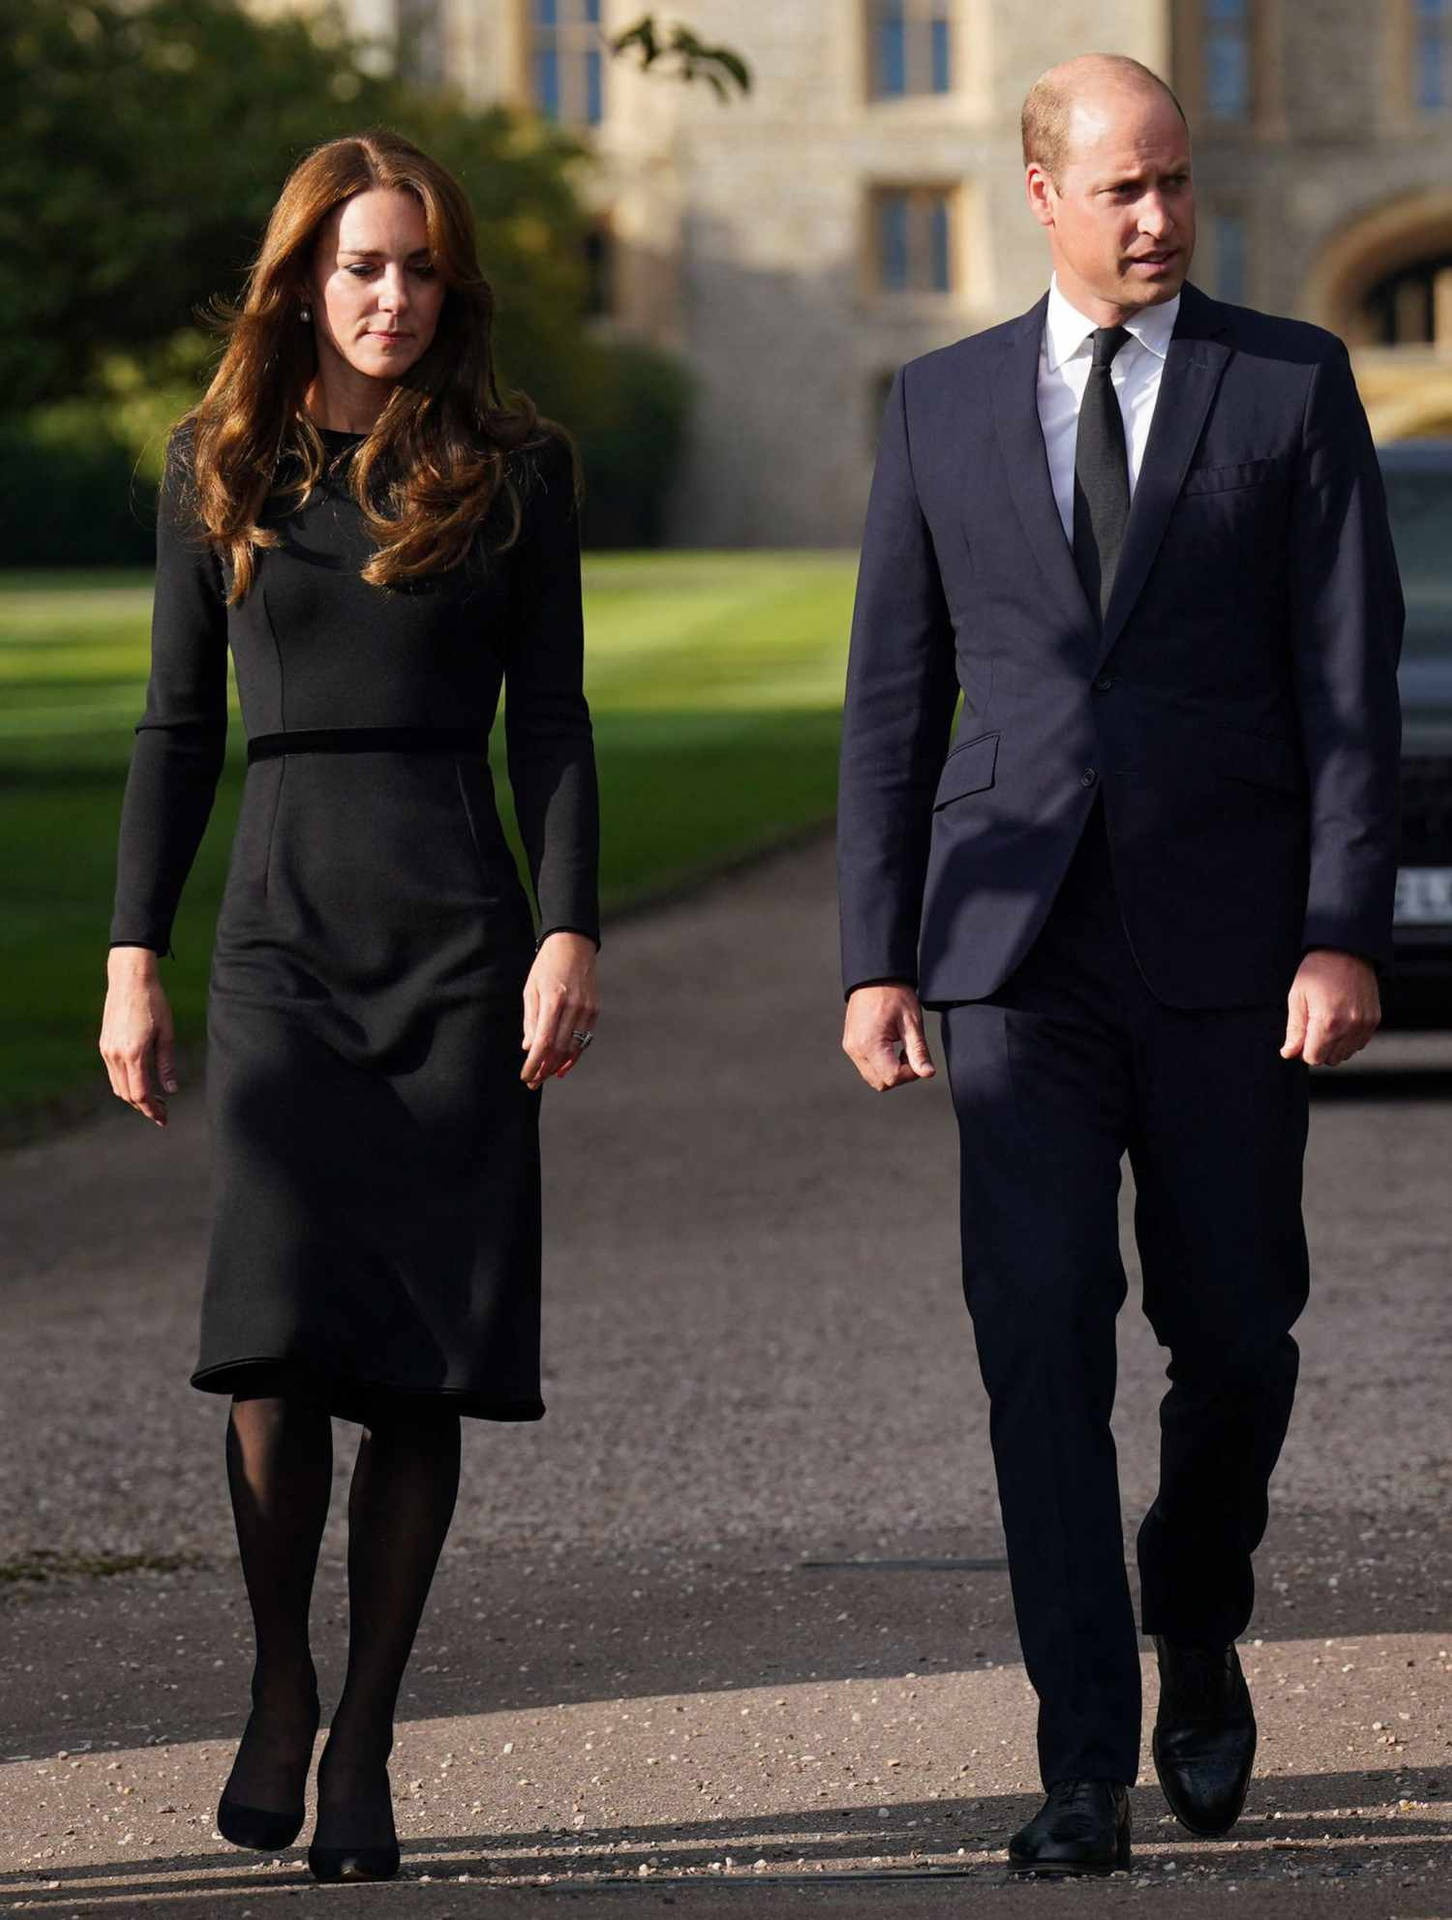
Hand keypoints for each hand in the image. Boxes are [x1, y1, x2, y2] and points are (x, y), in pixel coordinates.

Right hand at [100, 947, 177, 1126]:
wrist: (129, 980)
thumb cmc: (154, 1004)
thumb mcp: (167, 1034)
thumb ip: (167, 1064)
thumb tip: (172, 1090)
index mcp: (134, 1054)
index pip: (141, 1094)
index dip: (153, 1110)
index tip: (164, 1119)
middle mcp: (116, 1055)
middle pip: (127, 1094)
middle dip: (144, 1107)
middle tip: (162, 1113)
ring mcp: (107, 1050)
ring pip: (118, 1086)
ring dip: (134, 1097)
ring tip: (154, 1100)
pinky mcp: (105, 1045)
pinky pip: (113, 1073)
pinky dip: (126, 1083)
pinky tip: (140, 1081)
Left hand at [521, 931, 598, 1089]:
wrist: (574, 945)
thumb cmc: (546, 966)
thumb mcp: (531, 989)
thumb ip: (530, 1020)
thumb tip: (529, 1048)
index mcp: (553, 1001)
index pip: (543, 1042)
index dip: (533, 1064)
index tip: (525, 1076)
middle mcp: (572, 1007)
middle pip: (558, 1049)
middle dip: (543, 1070)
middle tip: (532, 1082)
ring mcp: (586, 1009)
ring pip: (572, 1048)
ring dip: (557, 1066)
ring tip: (545, 1076)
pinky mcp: (595, 1010)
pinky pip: (584, 1039)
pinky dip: (573, 1056)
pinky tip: (562, 1066)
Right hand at [843, 983, 935, 1090]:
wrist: (874, 976)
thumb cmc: (893, 993)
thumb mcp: (911, 1023)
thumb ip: (919, 1051)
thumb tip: (927, 1073)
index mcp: (870, 1044)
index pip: (892, 1078)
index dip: (910, 1074)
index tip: (918, 1060)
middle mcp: (856, 1049)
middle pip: (881, 1083)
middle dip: (900, 1075)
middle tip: (911, 1055)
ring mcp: (851, 1048)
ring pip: (873, 1077)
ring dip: (890, 1071)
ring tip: (900, 1050)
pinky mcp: (851, 1045)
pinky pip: (866, 1066)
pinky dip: (881, 1065)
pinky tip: (890, 1048)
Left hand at [1281, 949, 1380, 1067]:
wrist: (1346, 950)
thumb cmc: (1318, 971)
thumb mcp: (1297, 998)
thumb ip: (1294, 1030)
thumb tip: (1289, 1053)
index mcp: (1328, 1022)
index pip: (1314, 1058)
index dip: (1303, 1050)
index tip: (1302, 1035)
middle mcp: (1350, 1026)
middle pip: (1331, 1059)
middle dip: (1319, 1049)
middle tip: (1313, 1027)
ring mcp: (1365, 1024)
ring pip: (1346, 1054)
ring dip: (1334, 1046)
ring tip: (1328, 1022)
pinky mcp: (1374, 1019)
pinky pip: (1360, 1043)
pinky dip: (1349, 1039)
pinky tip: (1341, 1021)